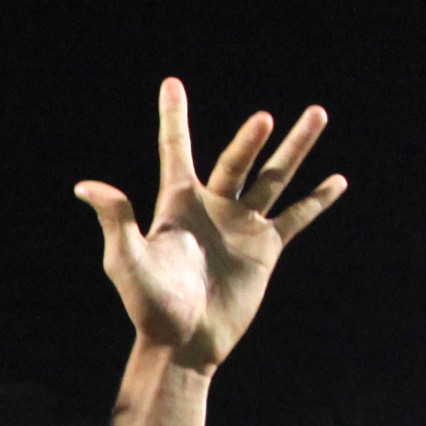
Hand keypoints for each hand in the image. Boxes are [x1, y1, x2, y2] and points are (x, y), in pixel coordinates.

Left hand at [76, 80, 342, 374]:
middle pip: (236, 160)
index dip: (174, 117)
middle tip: (264, 121)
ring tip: (318, 113)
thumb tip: (86, 186)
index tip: (171, 83)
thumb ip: (115, 219)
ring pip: (275, 176)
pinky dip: (318, 199)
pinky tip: (338, 180)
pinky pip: (296, 217)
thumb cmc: (149, 304)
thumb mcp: (126, 259)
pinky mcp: (265, 249)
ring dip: (296, 147)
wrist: (184, 342)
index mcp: (177, 204)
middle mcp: (212, 207)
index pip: (176, 150)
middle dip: (251, 140)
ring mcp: (241, 225)